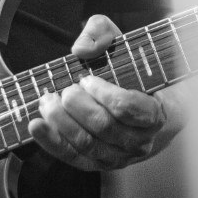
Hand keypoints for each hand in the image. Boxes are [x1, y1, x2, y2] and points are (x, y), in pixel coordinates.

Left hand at [29, 14, 182, 171]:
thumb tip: (80, 49)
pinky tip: (37, 126)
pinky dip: (52, 142)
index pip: (132, 109)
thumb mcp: (123, 42)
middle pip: (105, 127)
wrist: (140, 103)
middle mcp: (144, 140)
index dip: (105, 94)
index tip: (88, 79)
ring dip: (62, 122)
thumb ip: (102, 33)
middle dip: (79, 106)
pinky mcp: (100, 164)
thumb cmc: (133, 71)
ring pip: (88, 144)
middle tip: (66, 89)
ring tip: (48, 101)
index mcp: (161, 111)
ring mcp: (122, 156)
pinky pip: (74, 157)